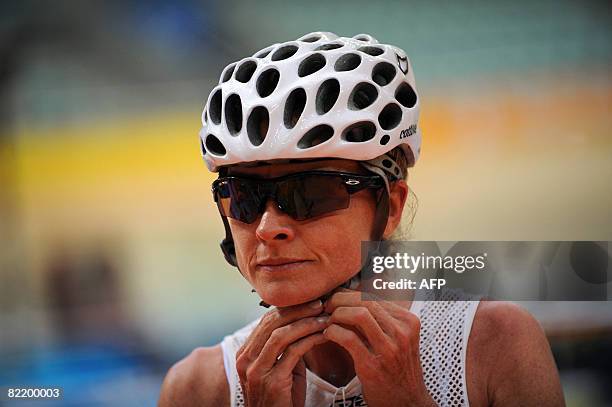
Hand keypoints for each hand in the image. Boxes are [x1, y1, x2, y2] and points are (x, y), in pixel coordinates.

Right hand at [235, 300, 328, 406]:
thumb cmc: (281, 398)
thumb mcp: (280, 368)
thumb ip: (285, 348)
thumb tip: (303, 322)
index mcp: (244, 353)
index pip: (266, 321)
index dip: (289, 309)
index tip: (310, 302)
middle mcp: (245, 359)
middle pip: (272, 323)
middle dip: (299, 311)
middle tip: (320, 304)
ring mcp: (256, 370)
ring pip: (281, 335)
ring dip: (306, 323)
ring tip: (325, 318)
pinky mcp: (271, 381)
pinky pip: (292, 352)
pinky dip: (310, 340)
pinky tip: (323, 336)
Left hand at [323, 288, 435, 406]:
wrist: (407, 402)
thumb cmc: (398, 368)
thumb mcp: (398, 339)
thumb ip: (380, 319)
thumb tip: (351, 297)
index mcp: (408, 321)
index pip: (374, 296)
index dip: (350, 294)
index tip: (337, 298)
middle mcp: (402, 332)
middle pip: (365, 301)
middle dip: (341, 300)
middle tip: (328, 306)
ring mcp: (389, 349)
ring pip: (358, 314)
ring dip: (337, 314)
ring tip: (329, 320)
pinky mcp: (373, 365)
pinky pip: (348, 338)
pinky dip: (333, 331)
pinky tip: (328, 334)